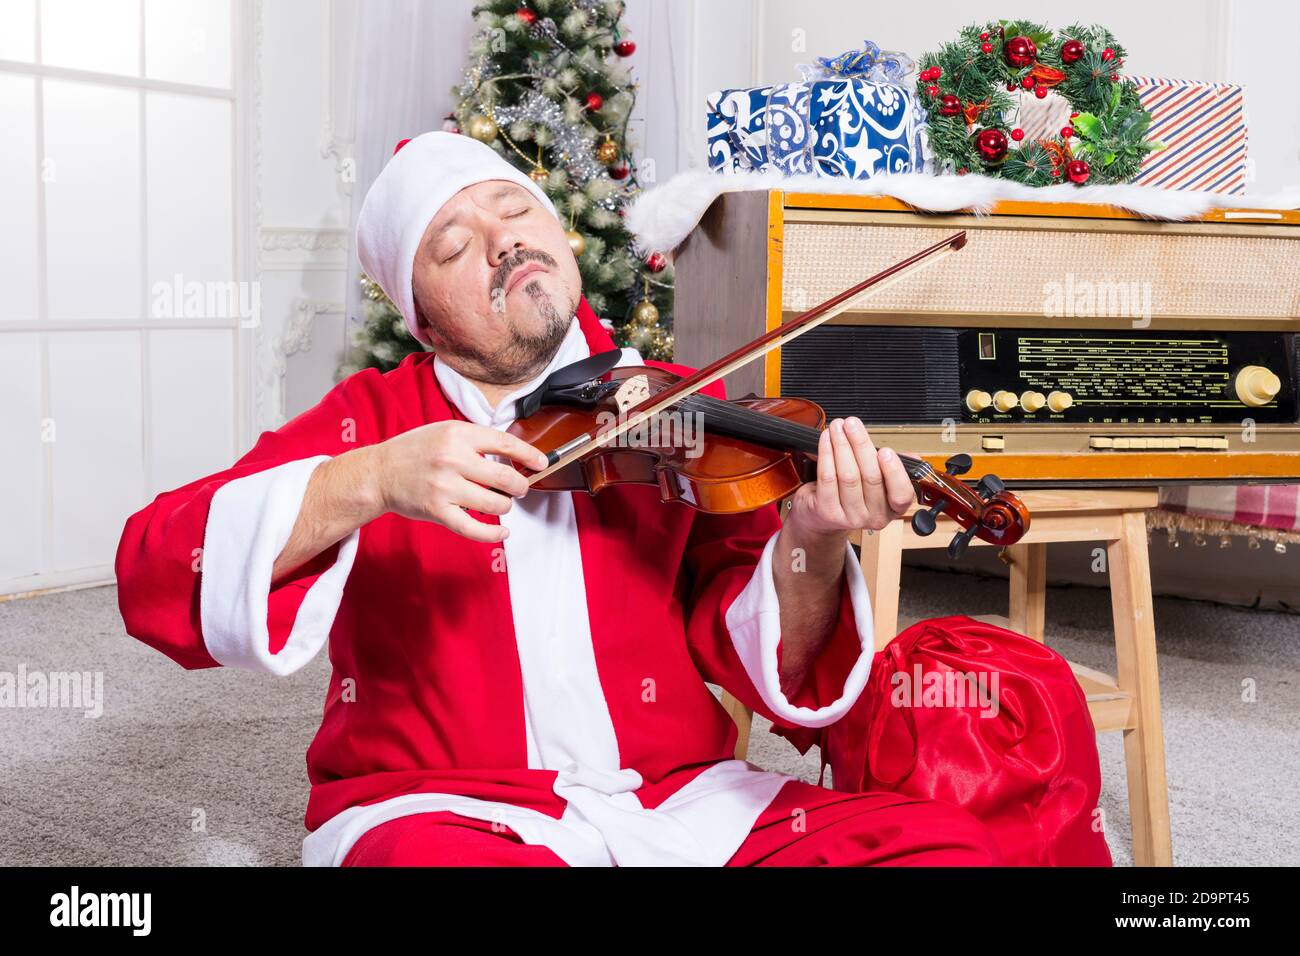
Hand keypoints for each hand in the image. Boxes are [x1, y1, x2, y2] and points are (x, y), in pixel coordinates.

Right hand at [370, 420, 548, 542]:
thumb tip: (513, 455)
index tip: (542, 463)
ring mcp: (445, 487)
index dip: (529, 455)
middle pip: (506, 478)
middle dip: (521, 487)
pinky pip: (474, 529)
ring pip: (495, 504)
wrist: (379, 473)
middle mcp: (453, 459)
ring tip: (501, 503)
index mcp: (458, 434)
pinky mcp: (438, 511)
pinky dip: (494, 534)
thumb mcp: (444, 432)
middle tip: (520, 489)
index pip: (505, 443)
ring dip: (505, 507)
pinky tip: (502, 533)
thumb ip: (476, 440)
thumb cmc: (414, 452)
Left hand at [784, 417, 915, 538]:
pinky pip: (828, 478)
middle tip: (852, 423)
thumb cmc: (854, 493)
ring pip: (848, 476)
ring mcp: (851, 517)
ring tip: (838, 427)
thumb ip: (893, 468)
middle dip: (860, 444)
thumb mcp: (880, 482)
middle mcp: (875, 517)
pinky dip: (827, 454)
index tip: (885, 450)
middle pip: (871, 477)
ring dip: (841, 445)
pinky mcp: (828, 512)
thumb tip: (911, 456)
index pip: (901, 494)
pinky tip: (826, 440)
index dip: (894, 472)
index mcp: (893, 508)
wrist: (823, 516)